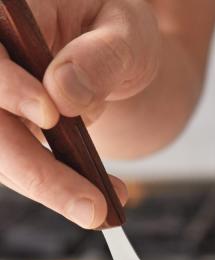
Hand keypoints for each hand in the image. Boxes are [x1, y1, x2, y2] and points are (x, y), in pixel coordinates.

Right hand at [0, 0, 161, 227]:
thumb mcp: (127, 30)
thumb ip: (103, 55)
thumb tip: (64, 92)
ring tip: (102, 209)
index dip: (8, 87)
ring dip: (50, 189)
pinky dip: (58, 190)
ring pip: (3, 155)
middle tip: (89, 205)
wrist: (114, 54)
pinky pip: (21, 169)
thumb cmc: (117, 29)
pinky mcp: (7, 133)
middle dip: (35, 168)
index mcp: (6, 15)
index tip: (50, 114)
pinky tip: (99, 202)